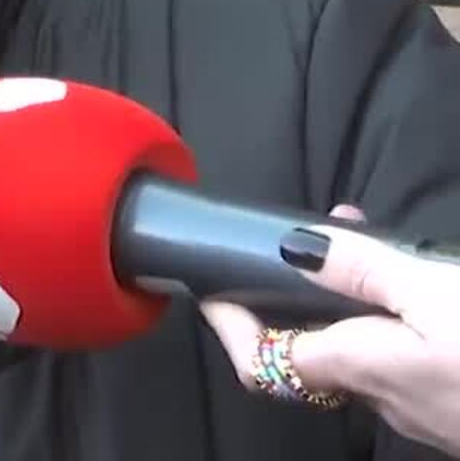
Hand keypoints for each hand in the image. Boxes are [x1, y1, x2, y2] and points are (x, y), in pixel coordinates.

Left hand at [202, 205, 459, 456]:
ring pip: (366, 354)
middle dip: (301, 293)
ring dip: (354, 300)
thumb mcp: (434, 291)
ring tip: (370, 239)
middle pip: (313, 352)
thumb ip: (362, 269)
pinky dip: (398, 319)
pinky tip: (428, 284)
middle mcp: (382, 400)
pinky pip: (410, 363)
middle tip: (313, 234)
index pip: (263, 362)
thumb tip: (290, 247)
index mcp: (358, 369)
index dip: (231, 324)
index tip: (214, 283)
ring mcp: (426, 413)